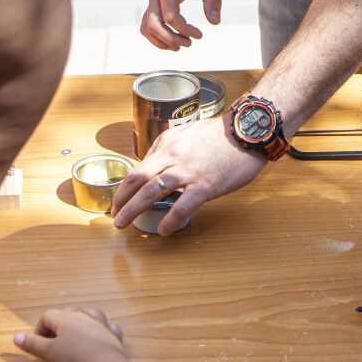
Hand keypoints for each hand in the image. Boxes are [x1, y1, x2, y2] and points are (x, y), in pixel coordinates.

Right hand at [13, 305, 129, 361]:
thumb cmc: (73, 359)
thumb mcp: (48, 353)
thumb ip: (32, 344)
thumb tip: (16, 336)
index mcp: (66, 318)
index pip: (47, 316)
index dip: (39, 330)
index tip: (39, 345)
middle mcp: (83, 315)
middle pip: (67, 313)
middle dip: (58, 325)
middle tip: (54, 343)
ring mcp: (101, 323)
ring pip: (89, 315)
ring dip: (81, 323)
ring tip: (76, 338)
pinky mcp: (113, 334)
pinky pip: (107, 326)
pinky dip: (102, 330)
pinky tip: (99, 338)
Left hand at [111, 116, 263, 233]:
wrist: (246, 131)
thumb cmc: (219, 134)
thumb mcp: (186, 133)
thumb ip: (168, 147)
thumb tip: (152, 162)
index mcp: (168, 146)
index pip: (138, 168)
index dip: (124, 187)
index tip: (118, 200)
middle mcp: (174, 158)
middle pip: (138, 180)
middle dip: (122, 200)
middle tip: (115, 216)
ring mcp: (189, 172)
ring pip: (153, 191)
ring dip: (134, 209)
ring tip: (125, 224)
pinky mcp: (206, 185)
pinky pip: (183, 206)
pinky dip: (170, 220)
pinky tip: (163, 229)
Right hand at [139, 0, 220, 49]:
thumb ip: (213, 0)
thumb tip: (215, 23)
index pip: (170, 15)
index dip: (184, 29)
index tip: (200, 34)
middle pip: (153, 24)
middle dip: (170, 38)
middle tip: (189, 44)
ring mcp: (152, 0)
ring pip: (146, 27)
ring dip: (161, 41)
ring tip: (180, 46)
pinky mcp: (153, 5)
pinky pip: (147, 24)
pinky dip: (157, 37)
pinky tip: (173, 41)